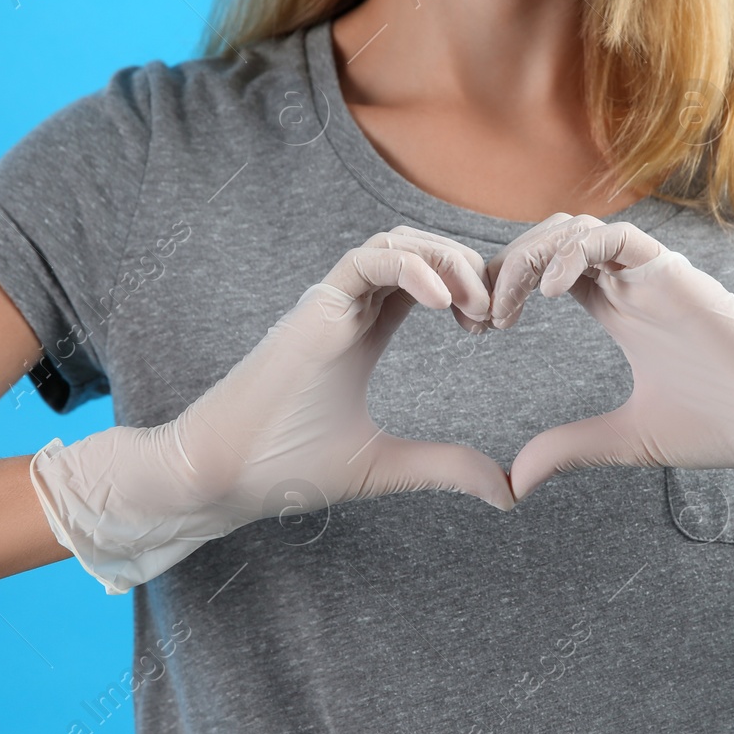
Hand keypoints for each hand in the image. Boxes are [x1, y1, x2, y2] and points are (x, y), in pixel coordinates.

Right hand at [31, 226, 513, 592]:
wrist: (223, 476)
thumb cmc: (288, 467)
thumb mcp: (388, 465)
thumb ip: (446, 467)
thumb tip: (510, 491)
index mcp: (364, 332)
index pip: (426, 280)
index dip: (468, 286)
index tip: (493, 326)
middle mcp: (349, 309)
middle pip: (419, 249)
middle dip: (467, 267)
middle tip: (493, 316)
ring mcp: (330, 304)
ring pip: (396, 242)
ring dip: (445, 262)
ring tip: (475, 308)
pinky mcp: (314, 307)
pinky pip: (367, 260)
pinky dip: (411, 268)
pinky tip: (443, 303)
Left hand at [488, 214, 733, 537]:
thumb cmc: (723, 426)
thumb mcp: (626, 440)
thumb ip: (570, 447)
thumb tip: (513, 480)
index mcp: (619, 307)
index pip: (546, 270)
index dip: (505, 287)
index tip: (477, 330)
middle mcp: (633, 281)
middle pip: (550, 240)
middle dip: (504, 268)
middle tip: (477, 317)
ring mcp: (655, 273)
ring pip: (576, 228)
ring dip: (530, 257)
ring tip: (505, 308)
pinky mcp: (678, 274)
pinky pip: (616, 238)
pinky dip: (575, 253)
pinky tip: (550, 294)